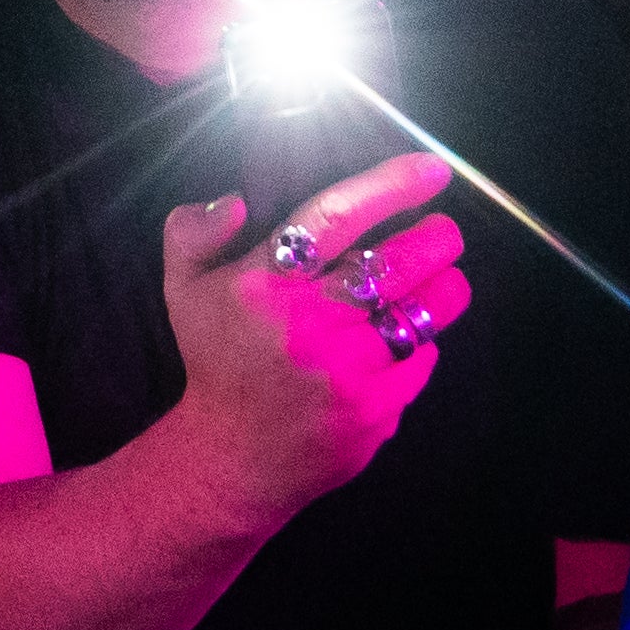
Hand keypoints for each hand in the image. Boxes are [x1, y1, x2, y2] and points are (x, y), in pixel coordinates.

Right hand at [158, 150, 464, 524]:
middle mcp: (306, 326)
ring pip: (422, 312)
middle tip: (444, 231)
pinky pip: (420, 361)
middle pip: (395, 264)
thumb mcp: (183, 289)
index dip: (389, 187)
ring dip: (445, 287)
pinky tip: (408, 337)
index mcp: (262, 286)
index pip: (335, 219)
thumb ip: (194, 231)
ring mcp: (344, 373)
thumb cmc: (217, 361)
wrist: (233, 459)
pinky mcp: (373, 412)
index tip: (431, 170)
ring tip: (446, 276)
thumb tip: (239, 201)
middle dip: (435, 239)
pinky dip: (421, 343)